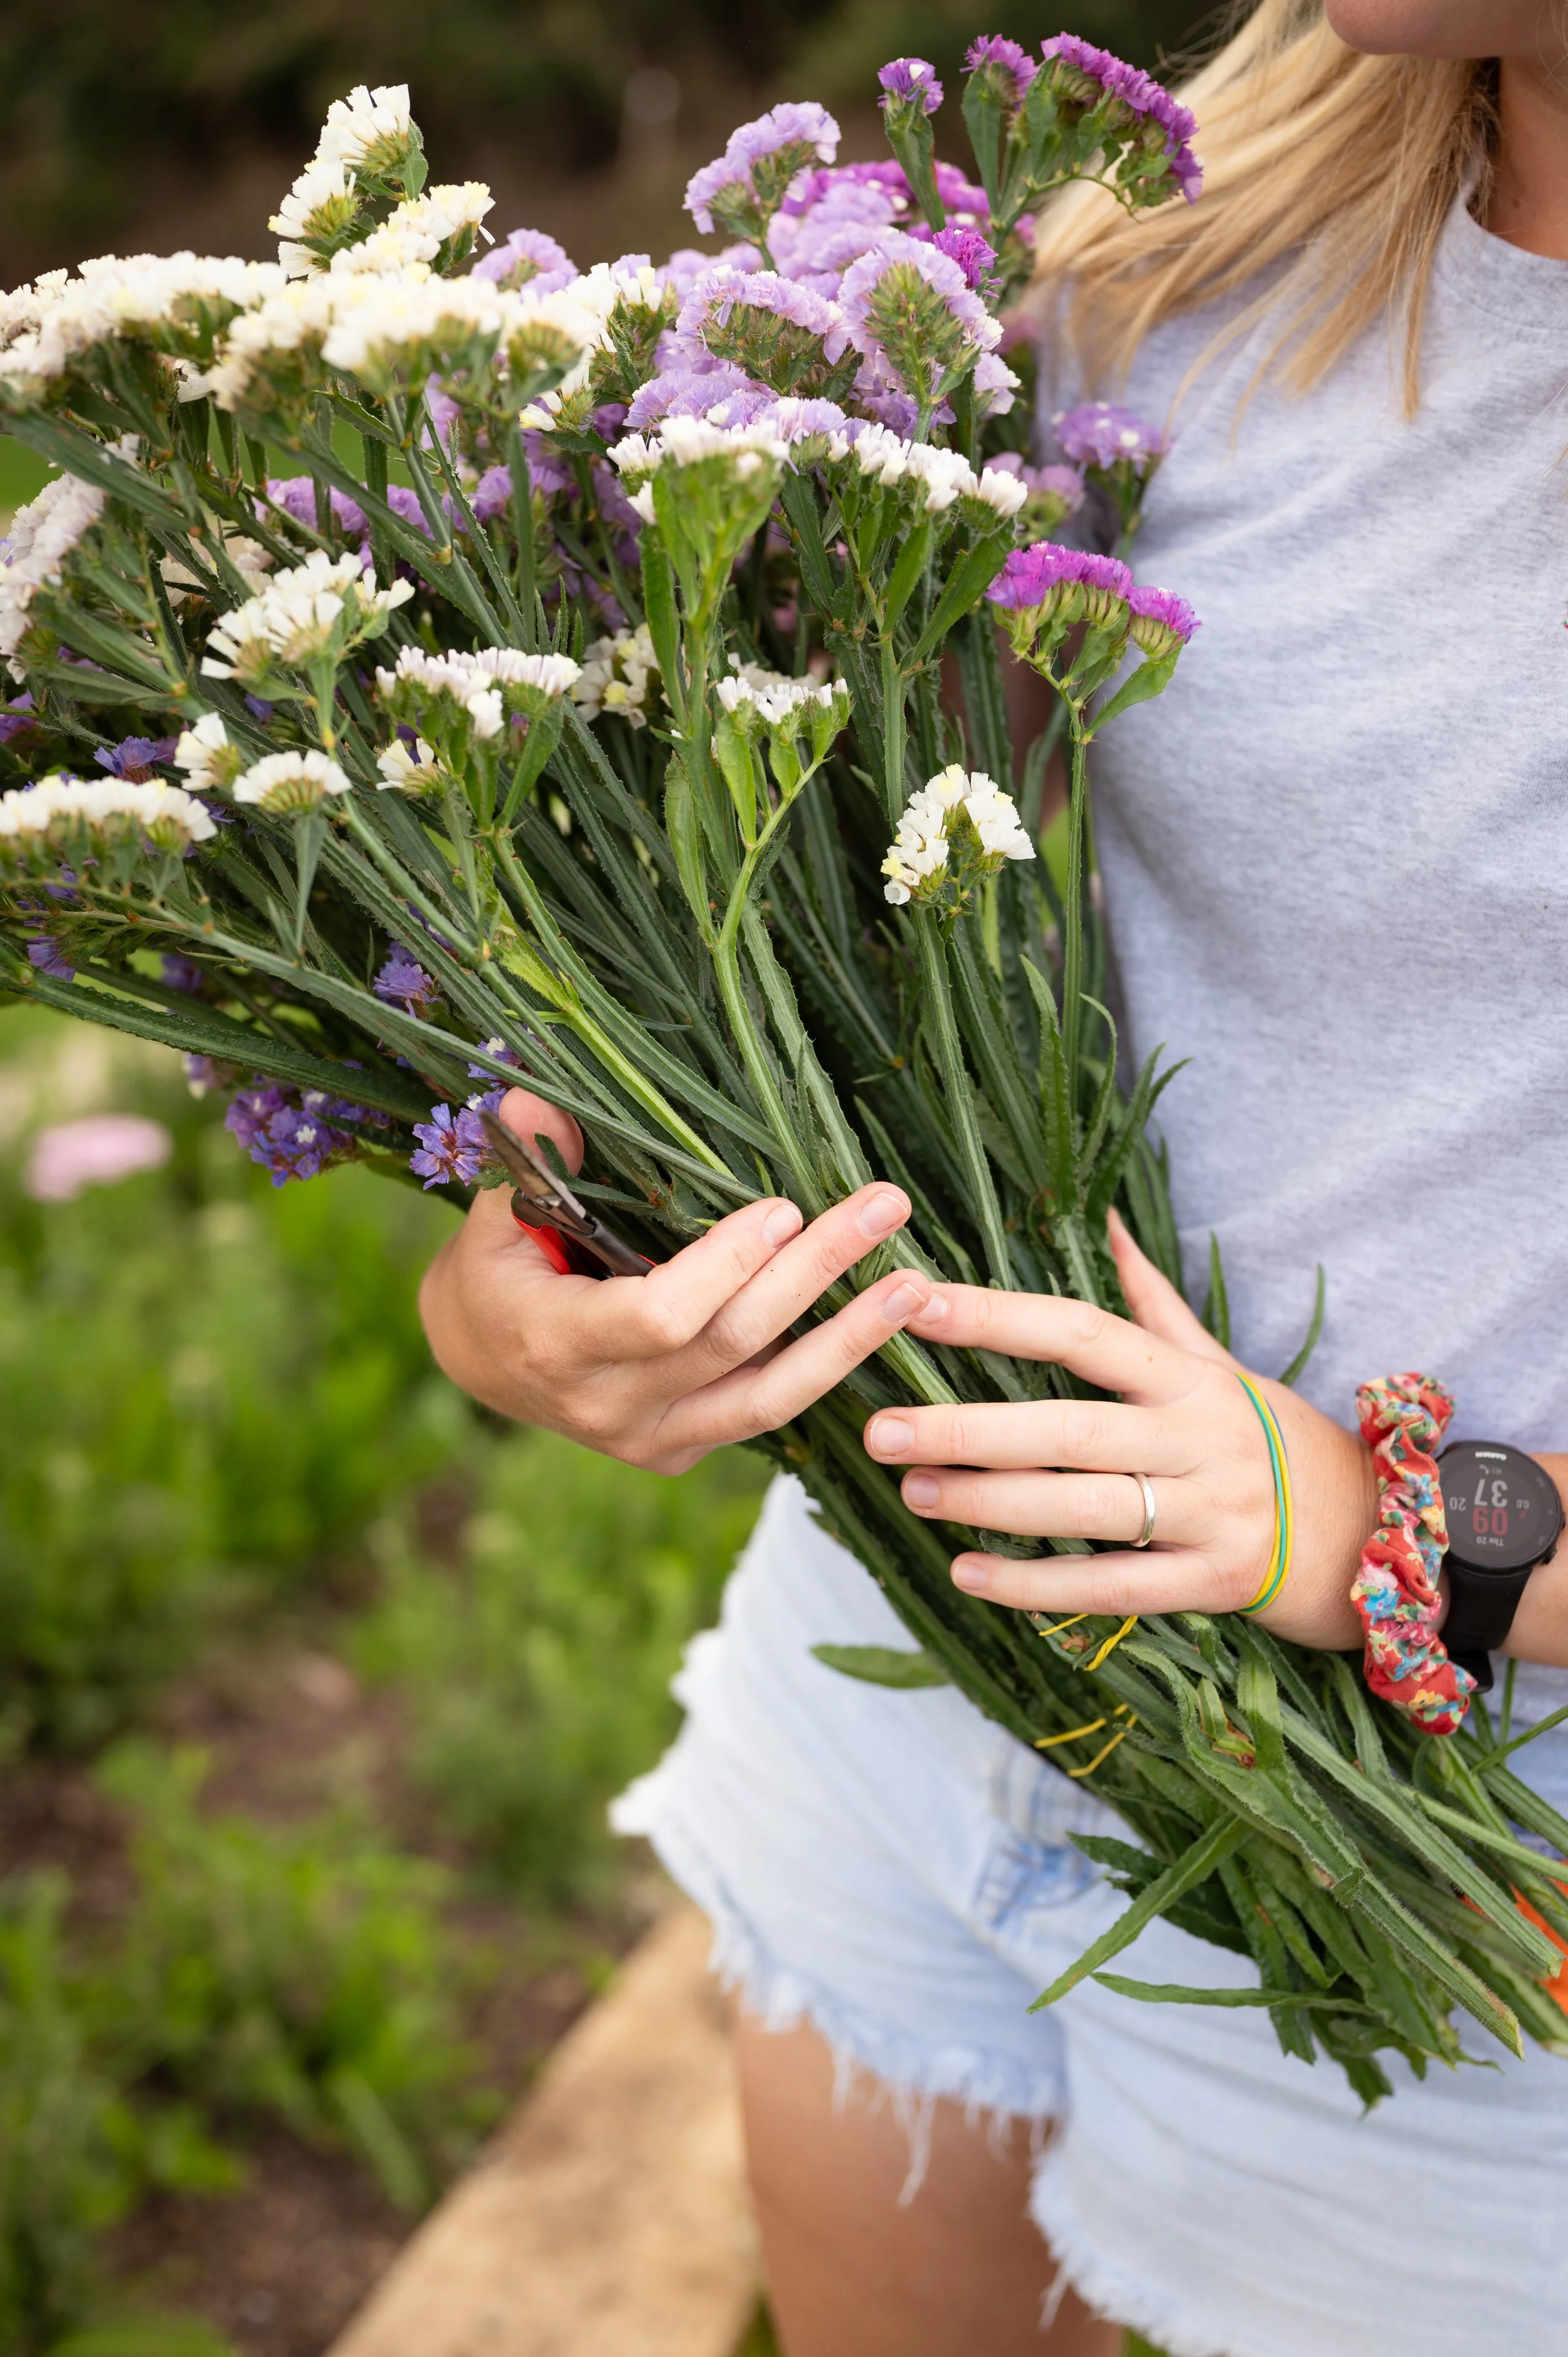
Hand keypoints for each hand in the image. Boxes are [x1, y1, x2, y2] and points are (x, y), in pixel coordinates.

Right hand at [419, 1087, 943, 1474]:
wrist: (480, 1362)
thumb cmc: (492, 1272)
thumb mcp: (491, 1214)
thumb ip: (525, 1155)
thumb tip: (541, 1089)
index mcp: (557, 1345)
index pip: (659, 1318)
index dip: (725, 1266)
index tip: (781, 1208)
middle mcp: (611, 1407)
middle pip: (734, 1344)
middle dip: (815, 1273)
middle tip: (883, 1209)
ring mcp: (653, 1438)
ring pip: (772, 1398)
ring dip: (850, 1339)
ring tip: (915, 1284)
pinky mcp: (684, 1448)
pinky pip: (768, 1410)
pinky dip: (826, 1365)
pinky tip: (880, 1319)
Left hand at [863, 1211, 1374, 1648]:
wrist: (1380, 1535)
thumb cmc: (1277, 1440)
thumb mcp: (1223, 1365)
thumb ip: (1153, 1302)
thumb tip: (1105, 1216)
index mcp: (1189, 1378)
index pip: (1082, 1333)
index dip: (999, 1316)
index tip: (917, 1300)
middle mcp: (1200, 1439)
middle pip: (1069, 1428)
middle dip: (969, 1428)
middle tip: (881, 1428)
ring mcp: (1211, 1514)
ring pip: (1084, 1508)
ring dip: (990, 1503)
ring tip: (912, 1491)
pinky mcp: (1216, 1584)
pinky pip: (1113, 1587)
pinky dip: (1037, 1587)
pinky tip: (969, 1575)